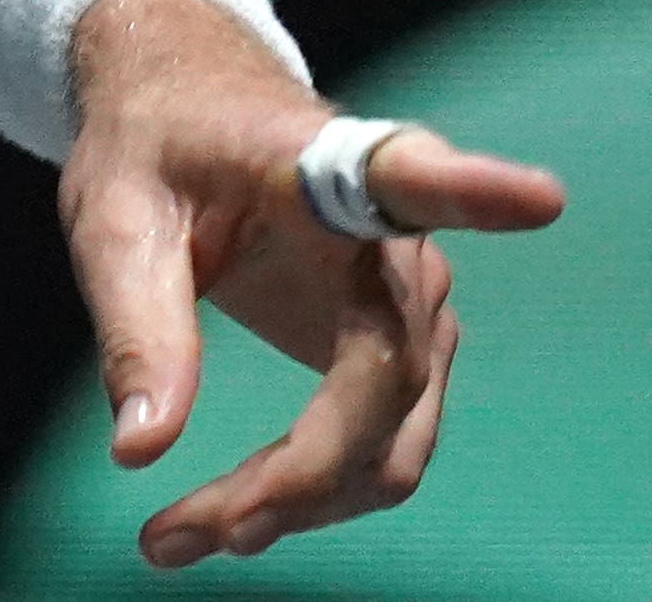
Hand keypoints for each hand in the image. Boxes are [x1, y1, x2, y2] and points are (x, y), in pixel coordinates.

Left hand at [58, 0, 568, 569]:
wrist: (186, 114)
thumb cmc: (154, 145)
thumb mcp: (113, 213)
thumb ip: (137, 323)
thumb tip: (141, 448)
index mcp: (333, 169)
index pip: (414, 180)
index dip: (476, 191)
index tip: (538, 196)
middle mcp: (404, 247)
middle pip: (379, 394)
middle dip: (290, 482)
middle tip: (176, 532)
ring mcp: (417, 310)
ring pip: (387, 447)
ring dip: (298, 504)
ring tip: (180, 537)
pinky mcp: (401, 355)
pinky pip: (374, 448)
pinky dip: (307, 493)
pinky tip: (227, 516)